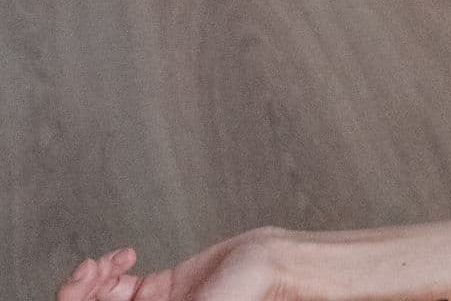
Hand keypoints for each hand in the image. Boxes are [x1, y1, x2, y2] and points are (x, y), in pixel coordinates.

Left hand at [56, 232, 280, 300]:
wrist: (272, 266)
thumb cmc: (245, 295)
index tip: (75, 293)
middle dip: (79, 293)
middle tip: (85, 271)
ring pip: (100, 298)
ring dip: (94, 278)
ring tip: (102, 262)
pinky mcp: (162, 288)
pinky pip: (121, 282)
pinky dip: (114, 268)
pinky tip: (126, 256)